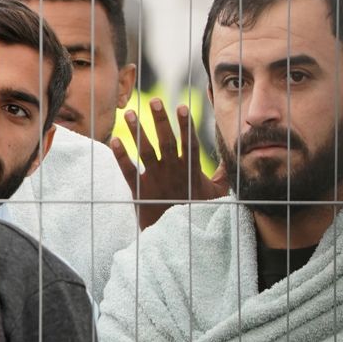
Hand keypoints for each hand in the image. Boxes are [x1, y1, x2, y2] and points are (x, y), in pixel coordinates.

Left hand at [110, 98, 228, 229]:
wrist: (178, 240)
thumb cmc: (199, 216)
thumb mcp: (217, 197)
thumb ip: (221, 176)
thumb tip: (228, 160)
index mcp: (190, 172)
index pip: (188, 143)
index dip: (185, 125)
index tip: (182, 107)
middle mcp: (172, 172)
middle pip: (166, 141)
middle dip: (160, 121)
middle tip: (153, 101)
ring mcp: (155, 181)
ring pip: (146, 151)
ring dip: (138, 131)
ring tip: (130, 113)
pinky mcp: (140, 192)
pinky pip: (129, 171)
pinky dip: (121, 156)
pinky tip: (114, 140)